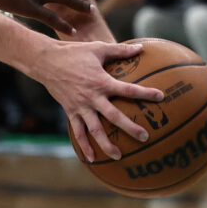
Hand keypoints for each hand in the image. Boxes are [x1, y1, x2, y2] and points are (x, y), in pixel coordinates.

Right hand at [14, 38, 164, 161]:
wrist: (46, 61)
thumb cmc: (74, 52)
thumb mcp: (98, 48)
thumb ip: (120, 50)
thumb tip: (141, 48)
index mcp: (101, 81)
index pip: (128, 89)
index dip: (145, 93)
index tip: (160, 97)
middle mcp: (92, 97)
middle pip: (114, 116)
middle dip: (130, 127)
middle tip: (145, 137)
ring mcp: (80, 106)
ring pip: (95, 129)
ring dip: (106, 144)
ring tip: (119, 156)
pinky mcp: (70, 111)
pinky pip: (78, 132)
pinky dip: (84, 146)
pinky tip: (92, 159)